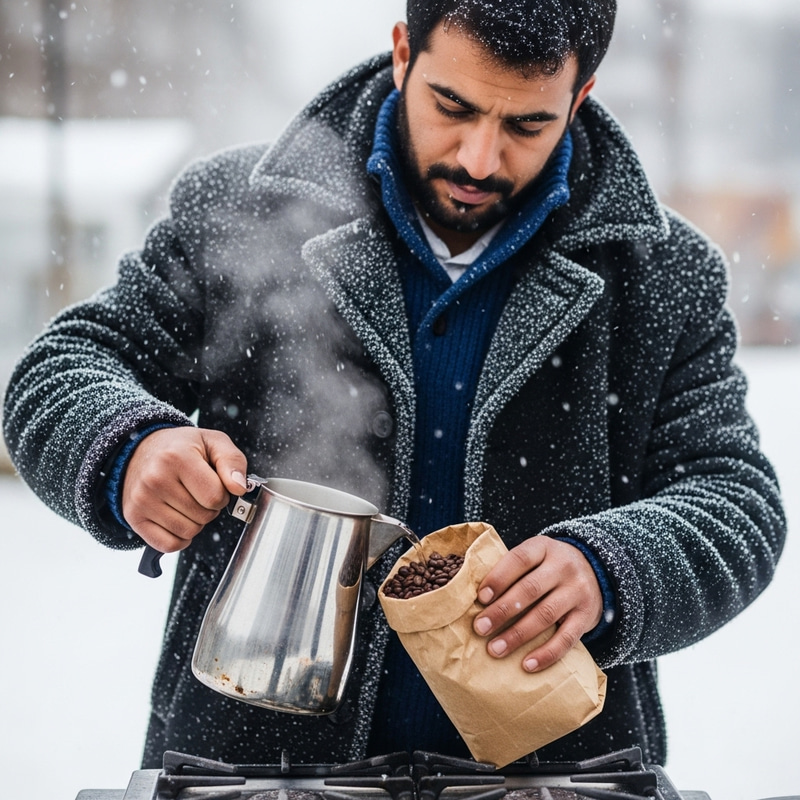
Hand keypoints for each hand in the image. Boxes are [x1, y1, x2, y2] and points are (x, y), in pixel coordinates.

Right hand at [122, 427, 247, 552]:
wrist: (140, 451)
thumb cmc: (180, 448)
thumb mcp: (213, 442)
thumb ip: (232, 461)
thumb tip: (239, 488)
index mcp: (176, 457)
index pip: (216, 496)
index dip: (223, 494)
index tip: (214, 483)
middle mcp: (155, 479)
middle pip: (204, 516)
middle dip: (209, 507)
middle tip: (197, 490)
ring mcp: (141, 500)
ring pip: (189, 532)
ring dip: (195, 521)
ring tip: (185, 500)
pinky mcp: (134, 518)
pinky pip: (169, 545)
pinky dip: (179, 537)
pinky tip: (176, 516)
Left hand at [472, 536, 602, 671]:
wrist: (596, 571)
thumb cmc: (549, 567)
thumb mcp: (535, 557)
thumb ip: (512, 571)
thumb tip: (477, 599)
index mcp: (544, 548)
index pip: (520, 559)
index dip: (499, 578)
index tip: (481, 597)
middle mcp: (563, 567)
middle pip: (530, 589)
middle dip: (502, 610)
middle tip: (480, 628)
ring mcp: (577, 591)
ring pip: (545, 615)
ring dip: (517, 634)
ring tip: (495, 649)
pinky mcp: (586, 616)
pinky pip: (566, 638)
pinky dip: (546, 654)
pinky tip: (527, 665)